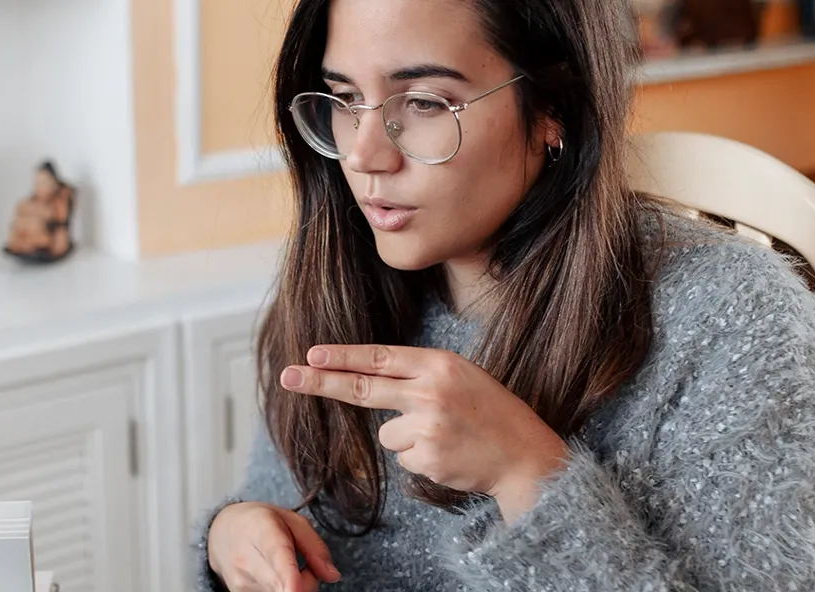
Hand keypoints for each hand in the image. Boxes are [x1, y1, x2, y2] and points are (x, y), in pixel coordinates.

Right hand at [207, 502, 340, 591]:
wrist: (220, 533)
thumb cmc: (260, 523)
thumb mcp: (292, 520)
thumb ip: (315, 547)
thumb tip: (332, 576)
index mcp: (261, 531)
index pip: (278, 557)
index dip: (289, 578)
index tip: (294, 590)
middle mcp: (246, 559)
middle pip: (285, 586)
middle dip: (307, 583)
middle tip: (308, 567)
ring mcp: (240, 581)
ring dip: (295, 588)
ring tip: (286, 568)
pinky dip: (283, 591)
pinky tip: (275, 578)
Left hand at [280, 345, 569, 521]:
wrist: (528, 458)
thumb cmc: (493, 416)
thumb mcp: (462, 379)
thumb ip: (420, 376)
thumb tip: (366, 379)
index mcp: (440, 365)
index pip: (379, 358)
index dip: (342, 357)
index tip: (311, 354)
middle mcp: (431, 391)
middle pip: (362, 388)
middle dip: (320, 383)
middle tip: (287, 375)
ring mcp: (428, 426)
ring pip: (385, 434)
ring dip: (407, 440)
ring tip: (446, 438)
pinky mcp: (427, 458)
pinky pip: (403, 458)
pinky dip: (420, 460)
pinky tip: (450, 456)